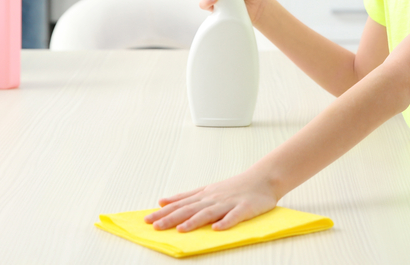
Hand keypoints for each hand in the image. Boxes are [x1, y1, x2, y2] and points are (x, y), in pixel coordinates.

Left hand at [144, 170, 278, 231]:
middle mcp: (213, 198)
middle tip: (156, 226)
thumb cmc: (234, 187)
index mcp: (204, 195)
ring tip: (181, 229)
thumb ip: (185, 196)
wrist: (262, 179)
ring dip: (194, 221)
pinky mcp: (245, 208)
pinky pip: (235, 216)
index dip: (164, 212)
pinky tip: (217, 229)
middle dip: (172, 218)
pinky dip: (226, 222)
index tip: (147, 220)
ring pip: (209, 212)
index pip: (180, 204)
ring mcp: (228, 203)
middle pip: (190, 209)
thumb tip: (162, 201)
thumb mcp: (206, 189)